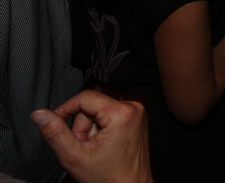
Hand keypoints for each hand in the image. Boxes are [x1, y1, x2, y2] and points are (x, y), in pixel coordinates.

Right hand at [31, 90, 153, 182]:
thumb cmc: (108, 177)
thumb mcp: (74, 156)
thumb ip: (55, 132)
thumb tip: (39, 114)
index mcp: (121, 113)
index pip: (84, 97)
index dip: (65, 109)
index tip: (55, 122)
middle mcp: (133, 107)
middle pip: (92, 105)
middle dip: (81, 127)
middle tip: (84, 147)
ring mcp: (137, 112)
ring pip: (99, 111)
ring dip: (91, 129)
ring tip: (96, 149)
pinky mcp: (136, 118)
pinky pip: (110, 115)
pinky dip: (102, 129)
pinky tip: (104, 145)